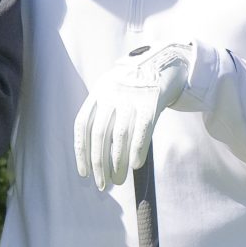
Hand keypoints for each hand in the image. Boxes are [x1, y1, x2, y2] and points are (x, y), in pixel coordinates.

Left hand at [74, 42, 194, 188]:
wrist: (164, 61)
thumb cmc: (135, 85)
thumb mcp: (113, 90)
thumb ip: (103, 113)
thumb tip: (97, 154)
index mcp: (98, 92)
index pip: (82, 126)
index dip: (81, 151)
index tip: (84, 173)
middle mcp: (111, 93)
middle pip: (99, 134)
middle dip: (99, 163)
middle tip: (102, 184)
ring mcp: (131, 97)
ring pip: (120, 136)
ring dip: (117, 163)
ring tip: (118, 180)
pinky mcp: (151, 101)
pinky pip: (142, 131)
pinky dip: (137, 150)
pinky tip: (135, 166)